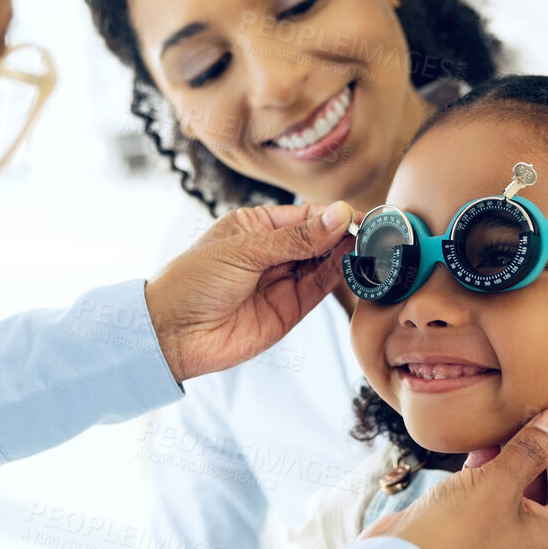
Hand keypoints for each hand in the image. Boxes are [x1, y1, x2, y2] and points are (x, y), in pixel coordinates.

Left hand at [144, 201, 353, 382]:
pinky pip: (319, 289)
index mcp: (255, 227)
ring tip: (371, 247)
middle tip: (374, 232)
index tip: (361, 215)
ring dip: (347, 255)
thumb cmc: (193, 282)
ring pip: (324, 263)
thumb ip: (295, 239)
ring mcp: (281, 281)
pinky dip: (339, 277)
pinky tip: (355, 265)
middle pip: (319, 238)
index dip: (334, 215)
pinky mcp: (288, 310)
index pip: (305, 215)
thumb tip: (338, 217)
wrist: (173, 334)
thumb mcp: (244, 251)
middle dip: (345, 234)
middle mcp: (271, 252)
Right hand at [360, 391, 547, 548]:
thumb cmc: (456, 533)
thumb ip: (533, 448)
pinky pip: (501, 490)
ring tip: (515, 416)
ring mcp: (511, 534)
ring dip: (525, 450)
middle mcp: (542, 539)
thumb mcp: (499, 482)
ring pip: (531, 483)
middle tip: (546, 403)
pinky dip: (498, 465)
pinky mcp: (482, 527)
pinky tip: (485, 440)